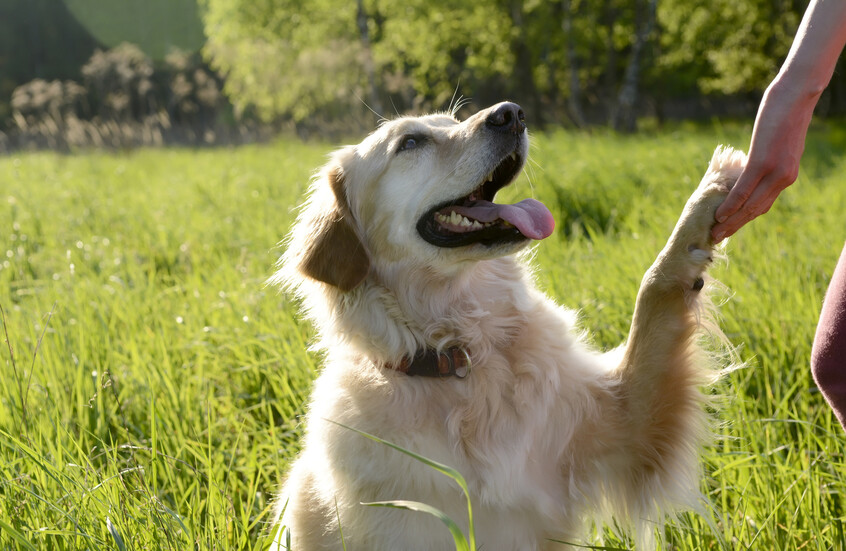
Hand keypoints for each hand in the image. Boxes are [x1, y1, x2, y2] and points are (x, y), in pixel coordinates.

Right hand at [711, 80, 814, 241]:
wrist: (797, 96)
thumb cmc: (786, 113)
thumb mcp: (779, 142)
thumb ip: (769, 157)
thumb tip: (753, 165)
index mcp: (787, 175)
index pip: (763, 205)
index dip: (745, 219)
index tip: (729, 228)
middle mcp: (784, 178)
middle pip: (756, 210)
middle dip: (736, 226)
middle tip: (717, 237)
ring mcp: (774, 172)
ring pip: (750, 205)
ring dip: (731, 221)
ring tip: (715, 231)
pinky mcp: (762, 163)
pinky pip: (743, 190)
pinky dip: (730, 204)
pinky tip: (719, 213)